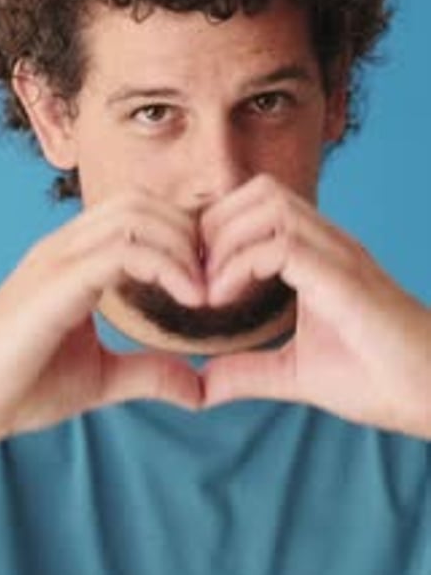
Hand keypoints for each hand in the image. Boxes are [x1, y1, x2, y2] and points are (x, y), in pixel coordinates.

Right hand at [0, 189, 203, 467]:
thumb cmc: (19, 388)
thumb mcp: (100, 378)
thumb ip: (147, 373)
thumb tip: (196, 387)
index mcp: (74, 259)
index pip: (138, 214)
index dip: (181, 237)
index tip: (209, 280)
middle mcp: (66, 247)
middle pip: (143, 203)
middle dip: (188, 233)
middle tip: (215, 279)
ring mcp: (58, 258)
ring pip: (136, 215)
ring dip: (182, 246)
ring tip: (204, 289)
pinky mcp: (56, 282)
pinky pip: (123, 250)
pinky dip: (166, 265)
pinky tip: (188, 297)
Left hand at [199, 174, 430, 438]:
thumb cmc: (377, 378)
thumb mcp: (295, 373)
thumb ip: (247, 372)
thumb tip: (200, 385)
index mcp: (318, 253)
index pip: (260, 203)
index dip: (219, 228)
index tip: (198, 276)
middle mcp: (328, 242)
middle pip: (259, 190)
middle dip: (215, 225)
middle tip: (198, 276)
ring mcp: (338, 255)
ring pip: (269, 204)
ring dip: (226, 240)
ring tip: (211, 288)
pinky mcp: (343, 279)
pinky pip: (279, 246)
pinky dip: (240, 266)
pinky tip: (224, 299)